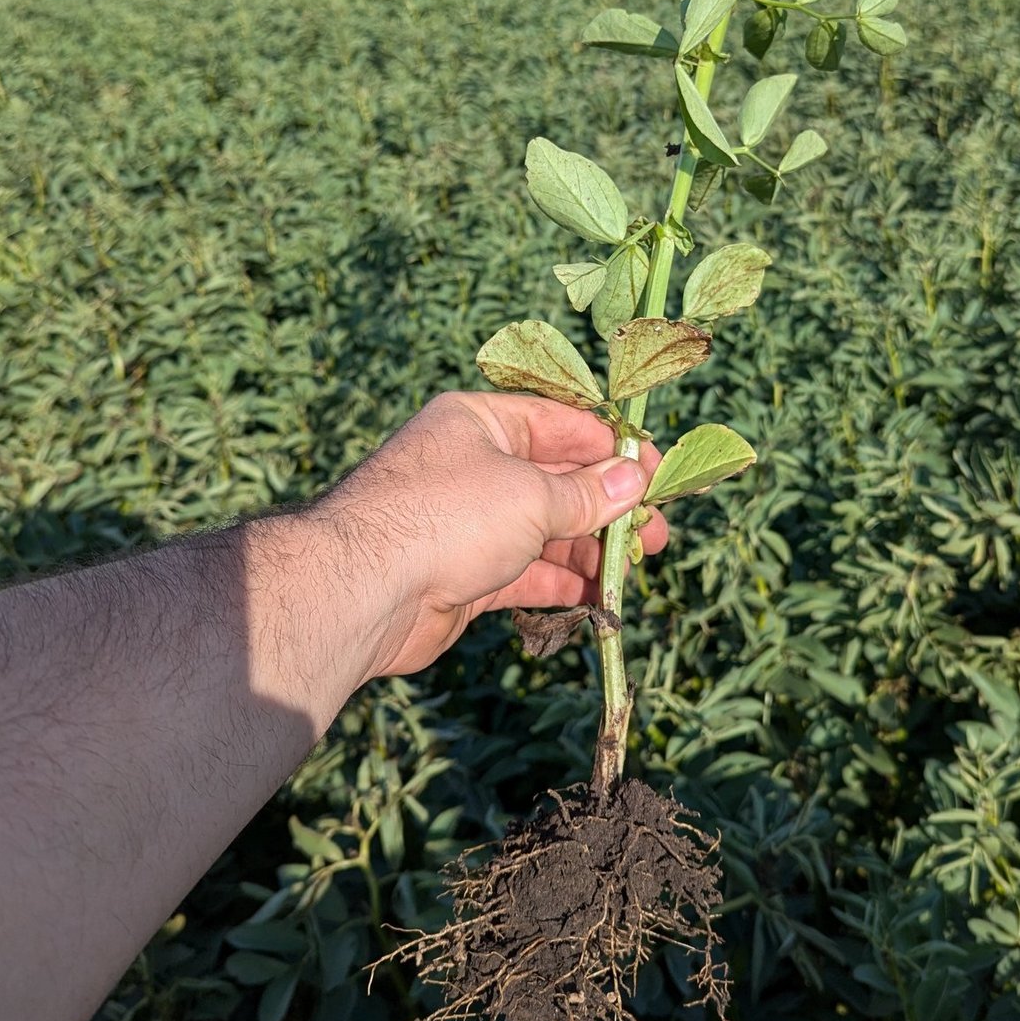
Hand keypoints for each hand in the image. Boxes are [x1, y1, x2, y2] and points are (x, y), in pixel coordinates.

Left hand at [315, 392, 667, 679]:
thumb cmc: (446, 518)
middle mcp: (471, 466)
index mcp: (480, 423)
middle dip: (607, 506)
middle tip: (656, 533)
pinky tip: (596, 597)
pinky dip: (559, 583)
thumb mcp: (531, 496)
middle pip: (555, 480)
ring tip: (634, 569)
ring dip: (589, 549)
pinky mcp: (463, 575)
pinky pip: (524, 572)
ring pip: (543, 531)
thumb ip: (586, 495)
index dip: (611, 448)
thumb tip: (633, 482)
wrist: (362, 590)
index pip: (560, 423)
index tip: (656, 473)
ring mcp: (466, 523)